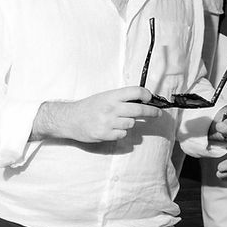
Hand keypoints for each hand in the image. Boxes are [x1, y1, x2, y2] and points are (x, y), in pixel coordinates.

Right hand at [36, 86, 160, 142]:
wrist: (69, 119)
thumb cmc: (87, 108)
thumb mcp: (103, 97)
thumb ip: (120, 99)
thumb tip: (141, 101)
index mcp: (111, 96)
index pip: (136, 92)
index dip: (146, 95)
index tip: (150, 99)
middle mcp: (111, 108)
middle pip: (139, 110)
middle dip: (152, 112)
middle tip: (157, 113)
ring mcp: (108, 122)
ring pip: (131, 123)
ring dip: (128, 123)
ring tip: (118, 121)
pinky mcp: (105, 134)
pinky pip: (122, 134)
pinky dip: (119, 132)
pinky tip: (111, 129)